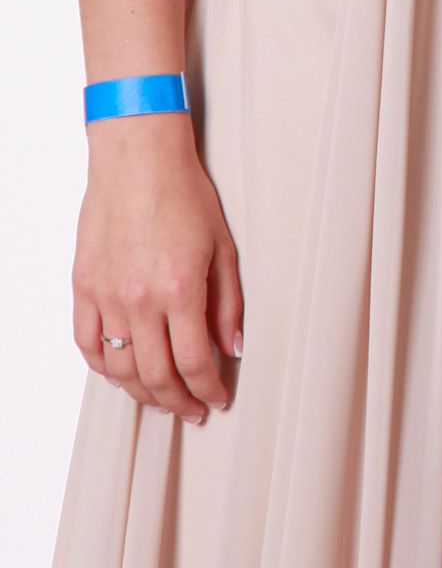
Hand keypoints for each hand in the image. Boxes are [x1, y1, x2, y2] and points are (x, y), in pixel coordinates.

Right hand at [72, 113, 243, 421]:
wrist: (137, 157)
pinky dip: (104, 367)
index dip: (208, 390)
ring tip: (160, 397)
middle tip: (191, 410)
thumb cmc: (182, 192)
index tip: (216, 399)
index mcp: (179, 289)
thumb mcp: (222, 246)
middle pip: (156, 376)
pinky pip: (88, 343)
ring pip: (119, 368)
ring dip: (142, 392)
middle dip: (178, 402)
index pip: (195, 362)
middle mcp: (139, 299)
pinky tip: (121, 373)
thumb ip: (226, 303)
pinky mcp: (83, 286)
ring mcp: (106, 295)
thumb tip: (231, 347)